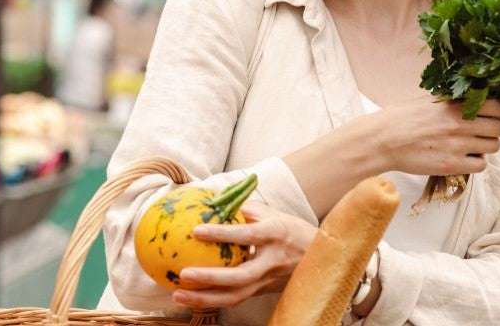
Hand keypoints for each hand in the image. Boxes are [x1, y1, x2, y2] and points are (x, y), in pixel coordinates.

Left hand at [171, 201, 316, 308]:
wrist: (320, 255)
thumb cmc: (291, 229)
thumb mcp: (272, 214)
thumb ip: (244, 209)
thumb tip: (211, 198)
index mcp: (275, 234)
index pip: (247, 235)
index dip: (222, 233)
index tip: (196, 230)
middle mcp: (272, 260)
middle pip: (241, 276)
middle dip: (210, 277)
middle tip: (184, 274)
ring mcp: (269, 280)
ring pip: (236, 295)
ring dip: (206, 298)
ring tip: (179, 294)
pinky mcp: (263, 291)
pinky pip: (236, 299)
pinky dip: (212, 301)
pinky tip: (191, 299)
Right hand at [369, 95, 499, 175]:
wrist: (383, 139)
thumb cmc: (403, 117)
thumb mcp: (432, 100)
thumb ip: (456, 101)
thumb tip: (478, 99)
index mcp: (457, 104)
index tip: (498, 114)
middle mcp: (462, 123)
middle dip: (499, 130)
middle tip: (488, 131)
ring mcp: (459, 145)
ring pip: (494, 147)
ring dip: (487, 147)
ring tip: (473, 145)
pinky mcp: (452, 165)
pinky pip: (481, 165)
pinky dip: (477, 162)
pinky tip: (465, 157)